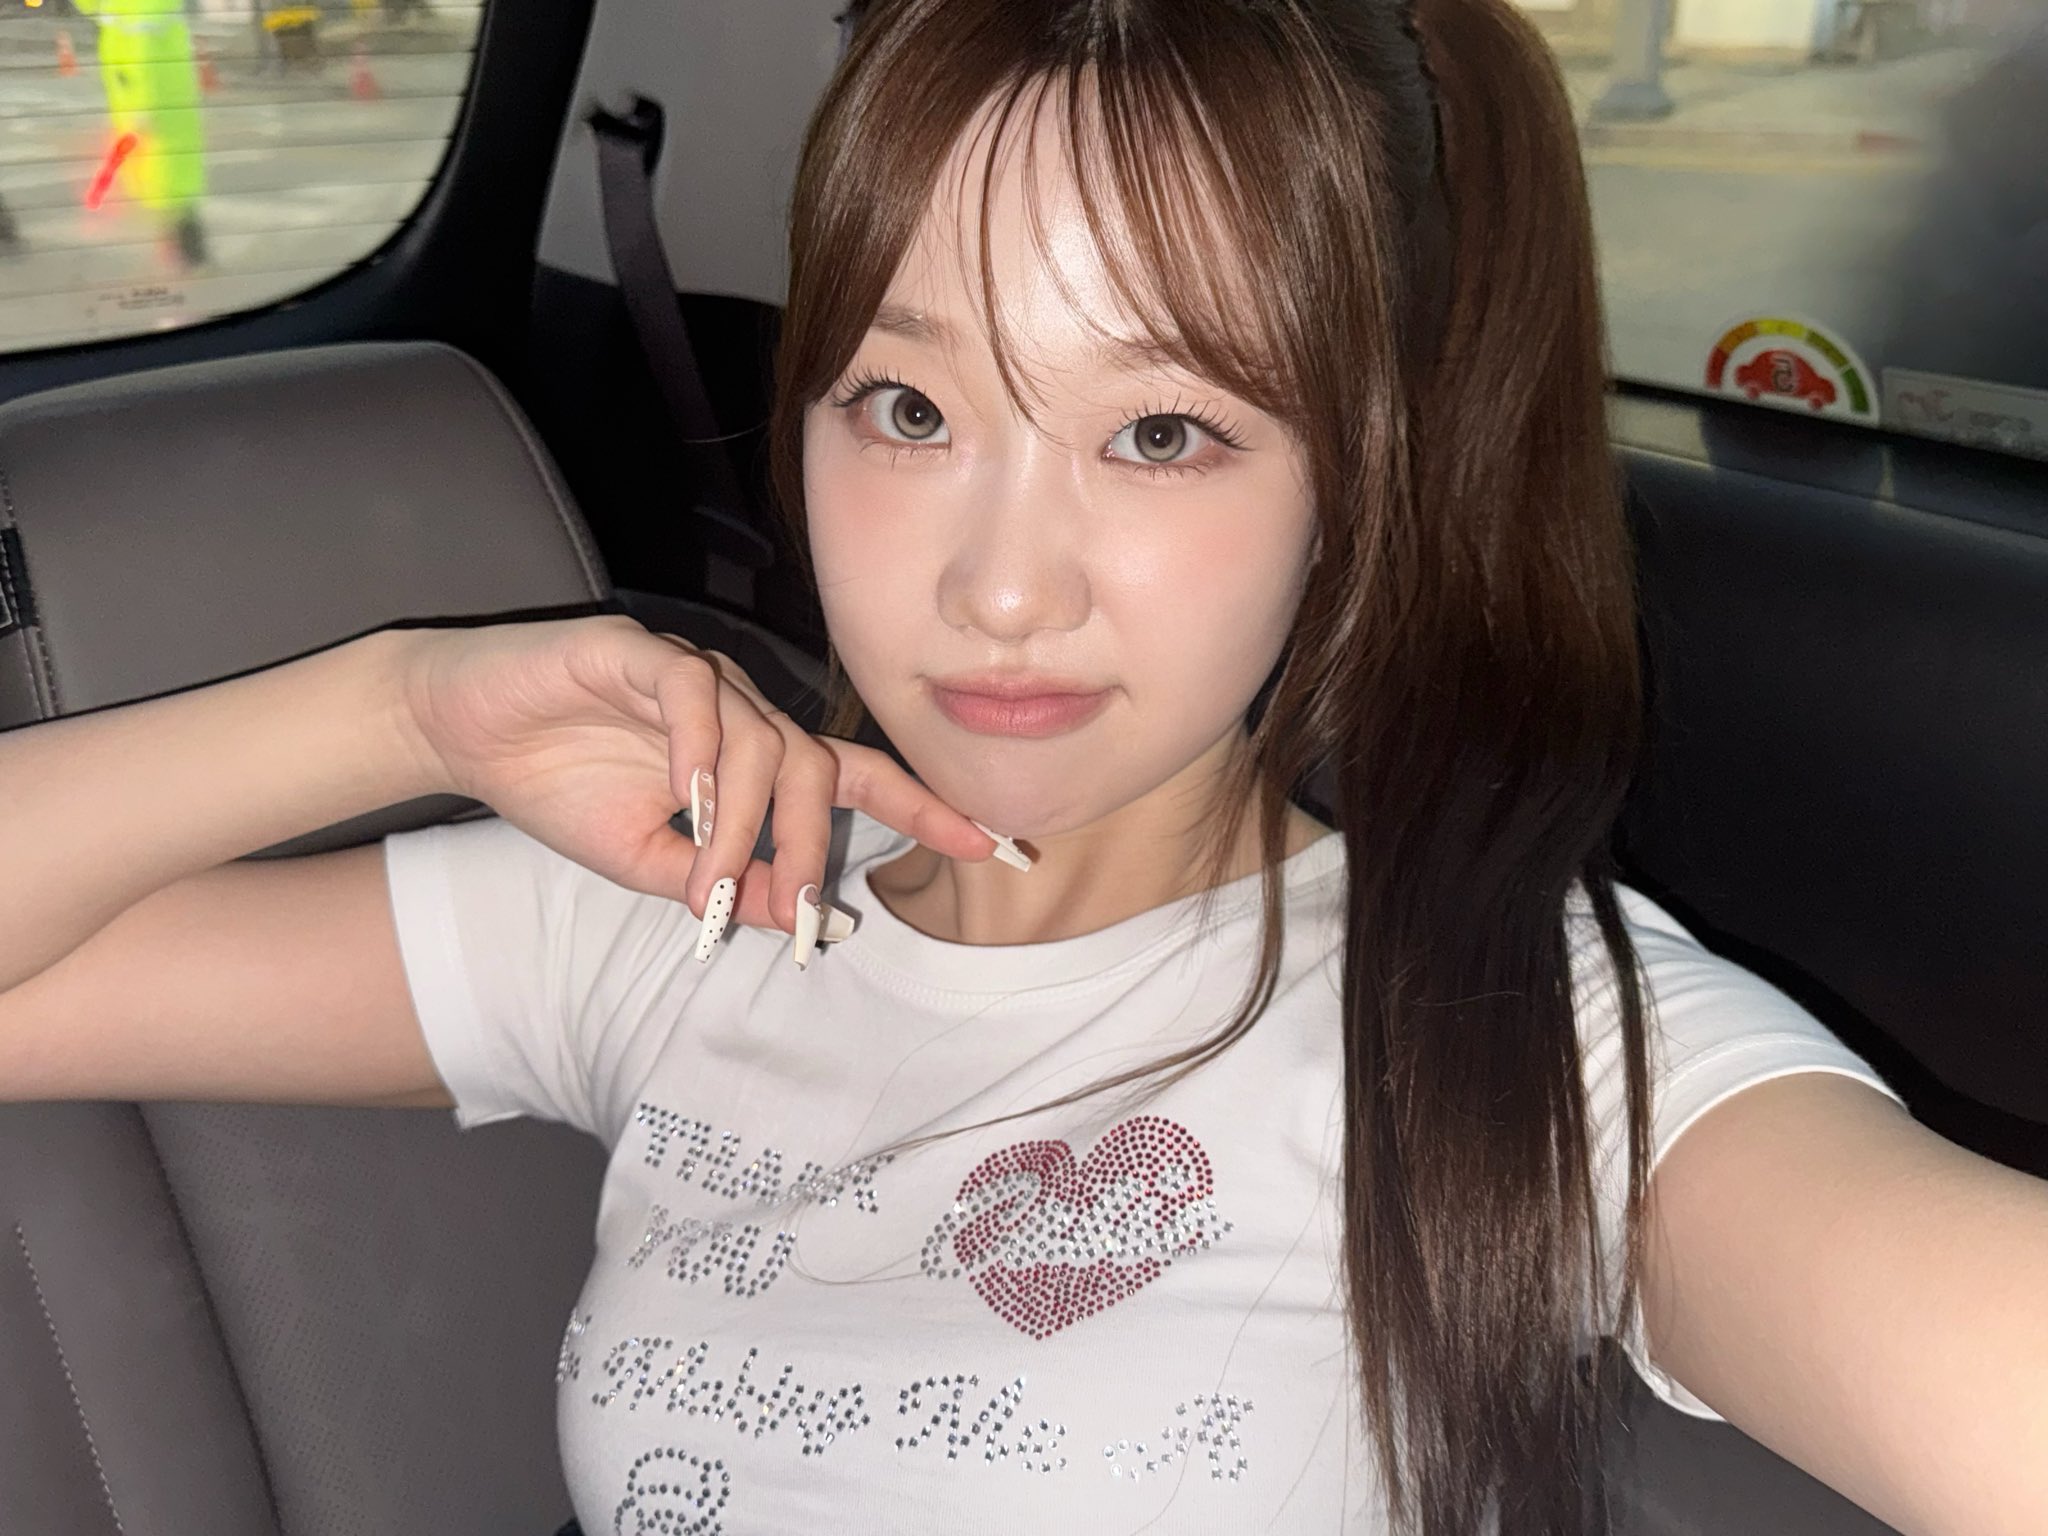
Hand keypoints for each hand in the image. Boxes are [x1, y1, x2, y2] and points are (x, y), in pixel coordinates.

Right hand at [393, 614, 999, 941]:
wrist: (462, 730)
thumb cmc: (557, 787)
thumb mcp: (647, 865)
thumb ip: (718, 887)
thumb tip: (797, 922)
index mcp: (750, 756)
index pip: (853, 778)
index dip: (920, 809)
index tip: (989, 846)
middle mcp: (738, 709)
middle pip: (815, 766)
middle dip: (814, 847)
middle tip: (801, 914)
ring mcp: (693, 678)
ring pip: (761, 739)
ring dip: (745, 822)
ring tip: (711, 880)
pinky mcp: (637, 653)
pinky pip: (693, 694)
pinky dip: (700, 747)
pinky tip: (686, 795)